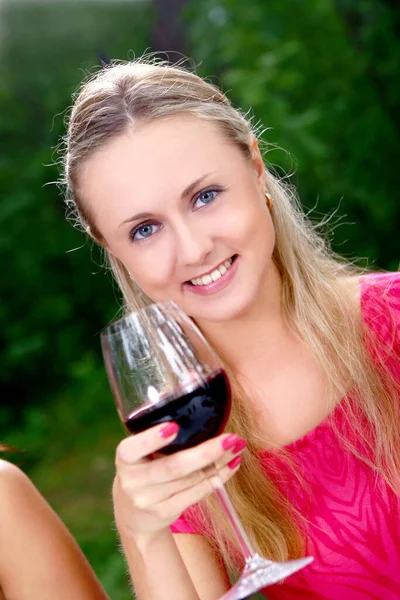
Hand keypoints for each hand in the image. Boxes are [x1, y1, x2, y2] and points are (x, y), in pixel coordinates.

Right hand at [113, 423, 245, 539]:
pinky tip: (232, 465)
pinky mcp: (167, 512)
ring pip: (191, 479)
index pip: (132, 449)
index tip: (173, 427)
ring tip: (236, 447)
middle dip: (205, 452)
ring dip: (219, 462)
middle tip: (229, 438)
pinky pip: (198, 493)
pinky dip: (218, 478)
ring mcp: (150, 500)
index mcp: (124, 459)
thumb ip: (156, 438)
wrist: (133, 515)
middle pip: (173, 467)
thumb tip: (200, 414)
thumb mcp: (138, 454)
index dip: (151, 439)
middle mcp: (133, 482)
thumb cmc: (142, 470)